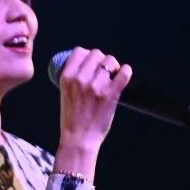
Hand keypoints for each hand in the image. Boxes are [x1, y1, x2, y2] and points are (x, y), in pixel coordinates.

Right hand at [54, 47, 131, 175]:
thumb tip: (87, 66)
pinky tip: (123, 76)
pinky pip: (124, 73)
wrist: (78, 139)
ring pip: (110, 61)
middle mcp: (80, 79)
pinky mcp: (111, 94)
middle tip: (104, 72)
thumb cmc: (72, 119)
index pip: (79, 51)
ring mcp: (96, 86)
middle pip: (96, 54)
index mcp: (66, 77)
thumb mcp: (64, 93)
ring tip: (113, 76)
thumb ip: (73, 79)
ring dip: (113, 67)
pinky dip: (126, 71)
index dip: (87, 55)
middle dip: (101, 61)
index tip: (92, 63)